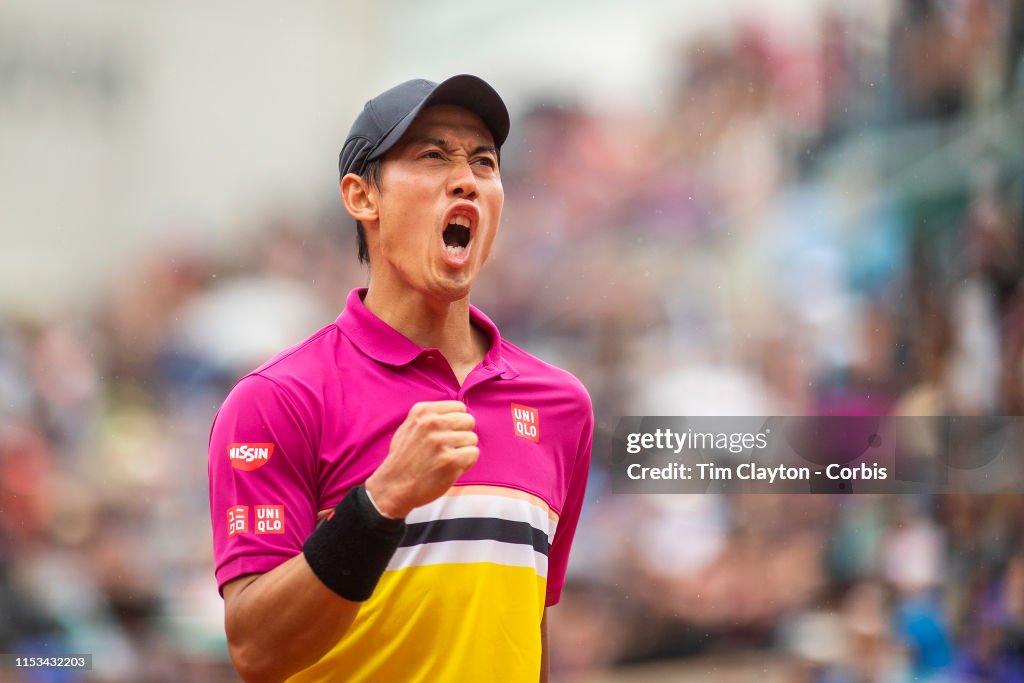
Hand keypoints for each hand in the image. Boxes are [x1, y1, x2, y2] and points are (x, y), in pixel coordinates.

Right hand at [364, 401, 478, 518]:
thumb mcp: (410, 427)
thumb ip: (431, 417)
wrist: (393, 486)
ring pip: (472, 439)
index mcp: (422, 411)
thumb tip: (458, 412)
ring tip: (446, 460)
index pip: (459, 407)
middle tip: (449, 449)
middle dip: (463, 435)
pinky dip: (466, 463)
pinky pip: (473, 453)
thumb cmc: (404, 458)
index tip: (447, 435)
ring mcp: (441, 441)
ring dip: (463, 451)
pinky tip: (451, 468)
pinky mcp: (450, 460)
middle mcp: (432, 423)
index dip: (457, 423)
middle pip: (469, 421)